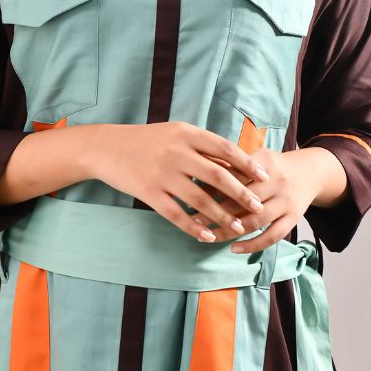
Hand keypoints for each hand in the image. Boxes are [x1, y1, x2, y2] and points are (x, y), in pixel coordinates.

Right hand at [95, 121, 270, 242]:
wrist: (106, 148)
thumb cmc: (146, 140)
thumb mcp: (175, 134)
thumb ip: (202, 147)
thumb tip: (234, 165)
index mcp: (186, 134)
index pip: (225, 149)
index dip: (247, 164)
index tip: (264, 177)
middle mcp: (176, 152)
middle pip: (218, 176)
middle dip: (242, 194)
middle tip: (258, 207)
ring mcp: (162, 174)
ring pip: (200, 199)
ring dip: (222, 216)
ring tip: (237, 227)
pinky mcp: (148, 192)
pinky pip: (176, 214)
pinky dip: (194, 227)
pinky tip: (207, 236)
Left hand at [190, 148, 320, 251]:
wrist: (310, 172)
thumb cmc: (272, 166)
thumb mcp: (255, 157)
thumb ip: (232, 166)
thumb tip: (198, 176)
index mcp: (264, 162)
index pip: (234, 176)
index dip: (212, 187)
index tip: (191, 196)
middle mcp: (277, 181)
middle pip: (243, 200)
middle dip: (216, 211)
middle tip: (193, 220)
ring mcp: (287, 202)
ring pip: (255, 221)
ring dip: (229, 231)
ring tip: (207, 236)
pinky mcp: (293, 218)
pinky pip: (272, 236)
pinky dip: (252, 244)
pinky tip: (233, 248)